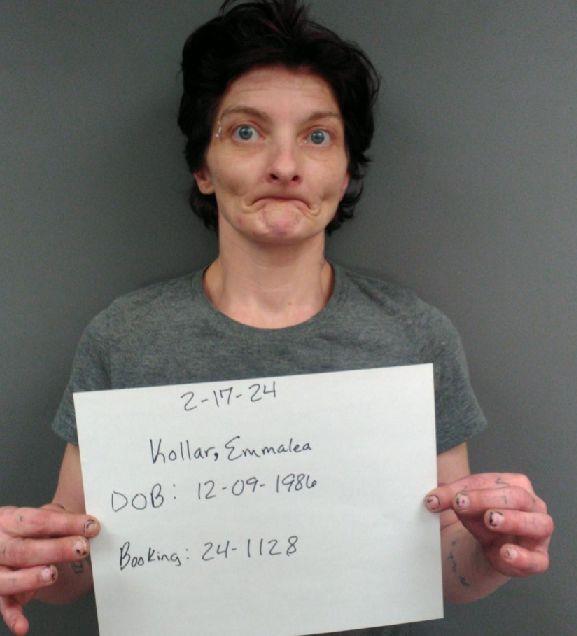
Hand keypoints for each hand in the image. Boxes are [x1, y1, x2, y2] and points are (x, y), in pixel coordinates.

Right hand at [0, 503, 99, 634]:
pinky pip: (3, 606)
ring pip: (7, 579)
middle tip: (81, 548)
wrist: (6, 541)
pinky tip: (24, 626)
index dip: (66, 523)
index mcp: (9, 520)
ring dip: (31, 578)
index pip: (37, 520)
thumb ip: (58, 519)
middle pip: (23, 549)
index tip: (92, 526)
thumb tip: (87, 526)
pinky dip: (13, 617)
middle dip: (54, 549)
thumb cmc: (28, 529)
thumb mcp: (39, 518)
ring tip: (53, 575)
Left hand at [425, 473, 552, 576]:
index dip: (471, 489)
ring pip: (537, 523)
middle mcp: (534, 505)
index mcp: (517, 485)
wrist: (488, 546)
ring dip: (512, 520)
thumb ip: (449, 498)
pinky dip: (523, 557)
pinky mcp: (538, 558)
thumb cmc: (479, 516)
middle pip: (516, 497)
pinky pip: (537, 559)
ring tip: (490, 520)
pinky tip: (505, 553)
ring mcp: (539, 532)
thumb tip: (430, 500)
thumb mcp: (464, 503)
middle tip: (462, 503)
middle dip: (486, 499)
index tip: (451, 498)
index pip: (495, 482)